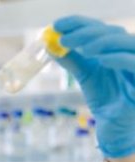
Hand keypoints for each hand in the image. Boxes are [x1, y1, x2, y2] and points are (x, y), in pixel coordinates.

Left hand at [53, 15, 134, 158]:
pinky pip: (134, 64)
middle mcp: (127, 50)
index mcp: (113, 47)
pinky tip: (102, 60)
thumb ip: (72, 59)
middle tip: (63, 38)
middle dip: (85, 33)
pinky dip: (119, 59)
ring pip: (126, 43)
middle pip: (110, 32)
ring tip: (83, 48)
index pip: (97, 27)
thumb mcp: (85, 75)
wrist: (114, 123)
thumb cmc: (104, 97)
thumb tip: (50, 46)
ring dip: (103, 42)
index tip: (56, 25)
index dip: (78, 23)